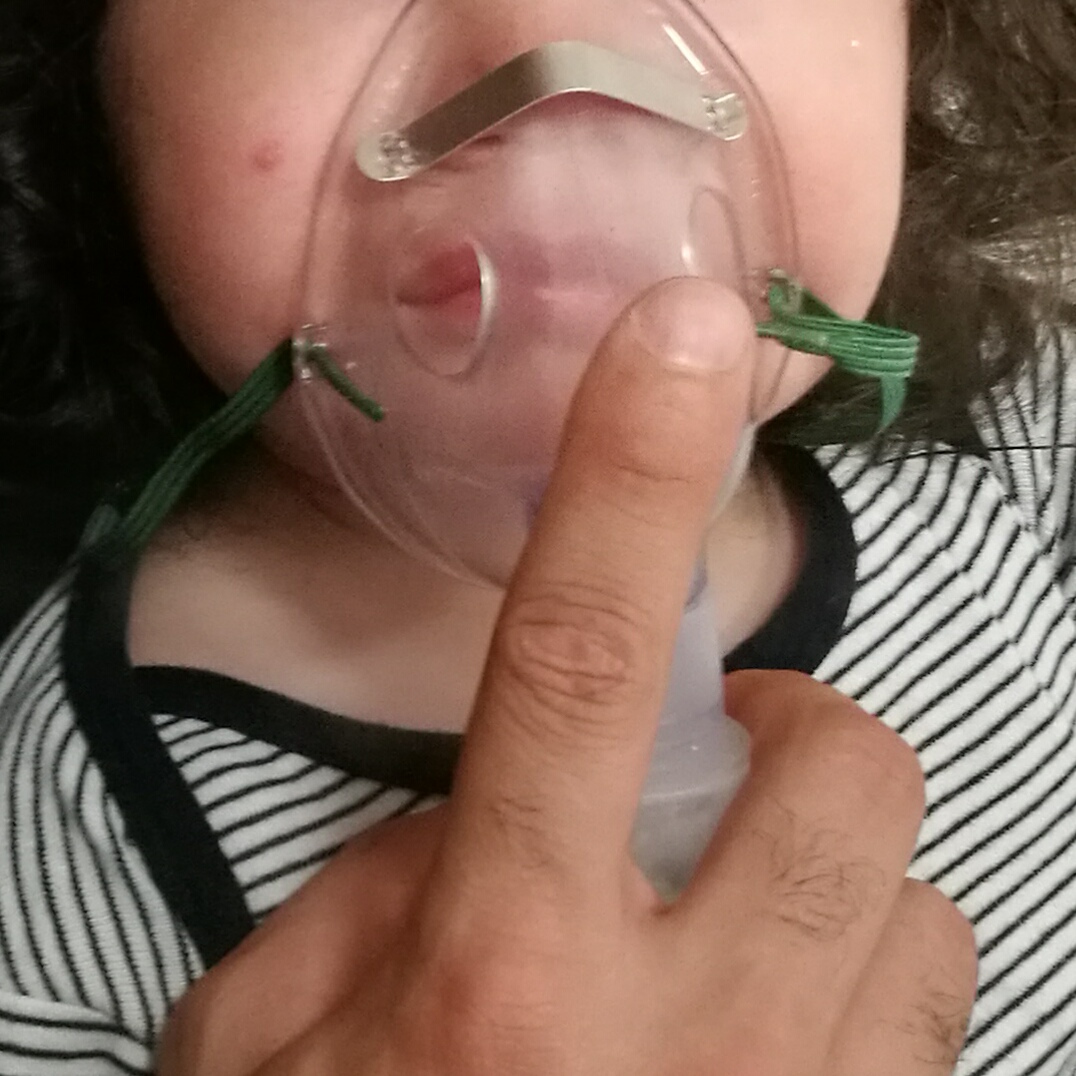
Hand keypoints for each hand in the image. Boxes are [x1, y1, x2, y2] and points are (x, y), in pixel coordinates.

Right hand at [158, 279, 976, 1075]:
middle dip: (799, 739)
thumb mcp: (265, 1047)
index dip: (628, 476)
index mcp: (497, 974)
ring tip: (739, 940)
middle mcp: (683, 1045)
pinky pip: (935, 1036)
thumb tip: (472, 813)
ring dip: (838, 891)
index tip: (681, 336)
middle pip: (841, 779)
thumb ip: (364, 899)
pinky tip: (779, 1052)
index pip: (571, 657)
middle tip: (714, 780)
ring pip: (927, 919)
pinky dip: (870, 1002)